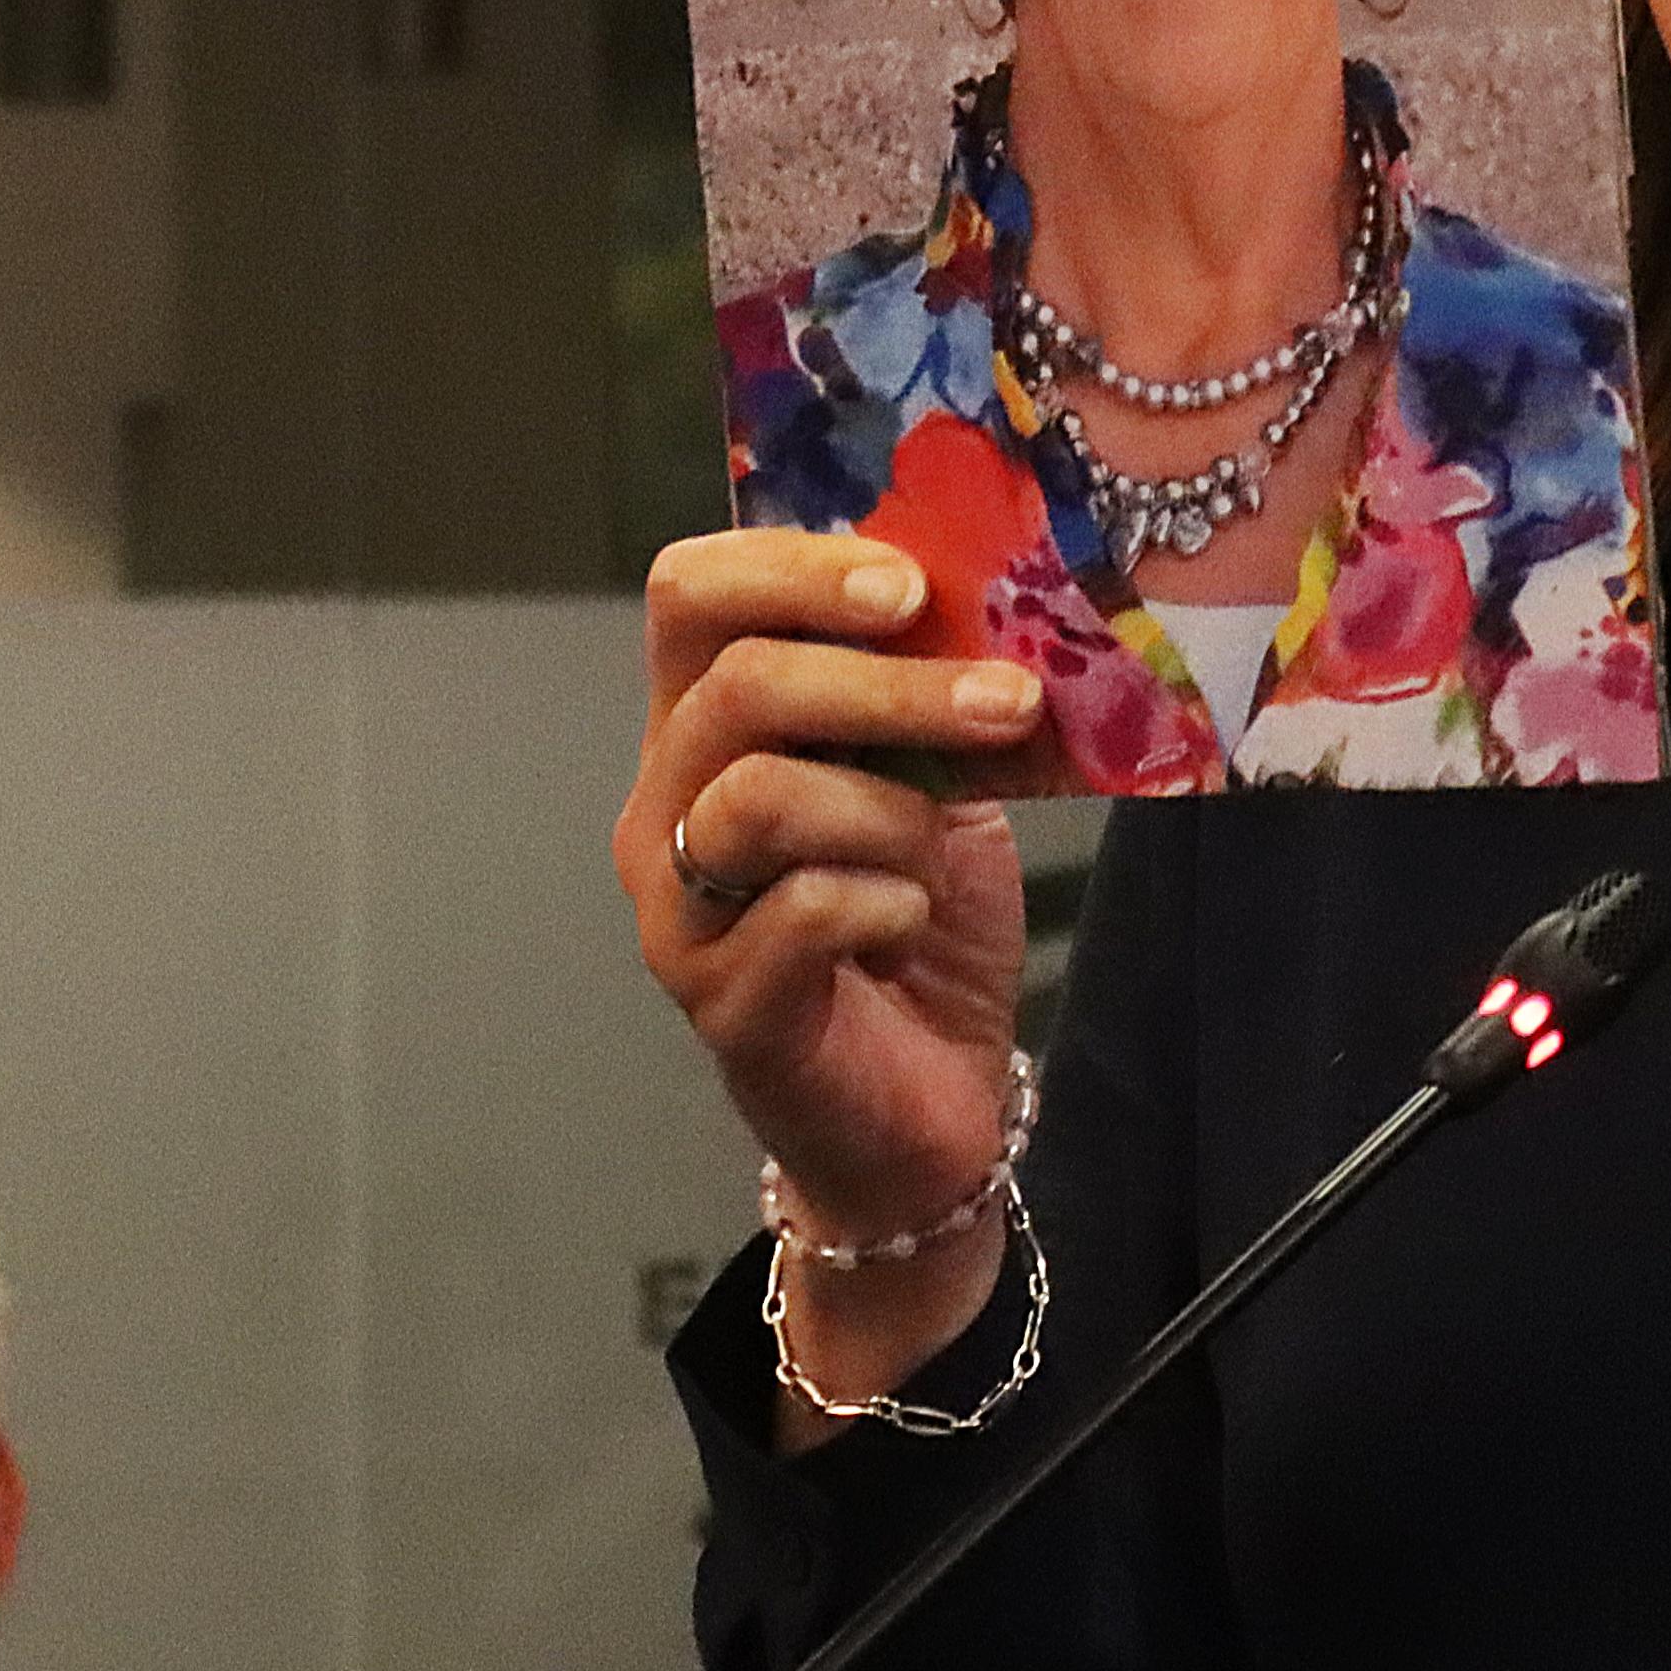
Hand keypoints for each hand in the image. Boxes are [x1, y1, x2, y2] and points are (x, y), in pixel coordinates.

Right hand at [619, 532, 1040, 1406]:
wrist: (931, 1101)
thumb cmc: (919, 927)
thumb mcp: (939, 784)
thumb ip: (935, 697)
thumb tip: (1002, 598)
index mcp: (705, 726)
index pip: (690, 598)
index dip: (791, 568)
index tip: (912, 585)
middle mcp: (665, 806)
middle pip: (737, 688)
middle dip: (884, 684)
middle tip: (1005, 697)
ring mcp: (679, 908)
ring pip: (758, 797)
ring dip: (889, 808)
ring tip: (944, 846)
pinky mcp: (720, 1000)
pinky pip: (800, 913)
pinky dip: (885, 905)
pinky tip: (910, 925)